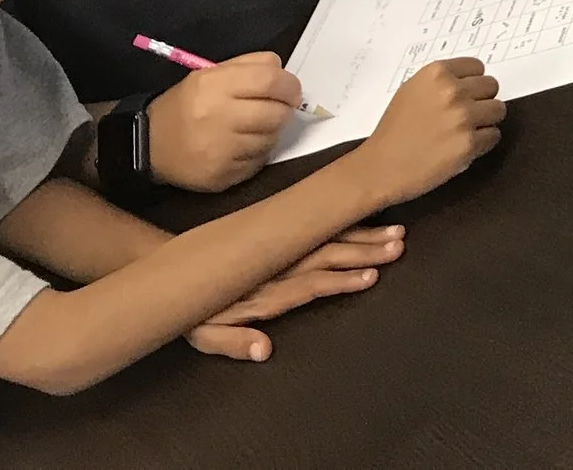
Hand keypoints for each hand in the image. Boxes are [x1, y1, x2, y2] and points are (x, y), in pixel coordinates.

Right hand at [148, 54, 304, 192]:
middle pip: (276, 113)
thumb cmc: (186, 105)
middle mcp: (217, 117)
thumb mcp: (210, 74)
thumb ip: (250, 65)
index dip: (290, 85)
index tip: (291, 90)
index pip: (270, 81)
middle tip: (277, 109)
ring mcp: (220, 151)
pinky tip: (243, 146)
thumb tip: (284, 71)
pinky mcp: (222, 176)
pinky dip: (258, 153)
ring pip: (271, 139)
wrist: (148, 145)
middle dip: (284, 110)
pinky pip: (258, 162)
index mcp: (214, 86)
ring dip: (271, 132)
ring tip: (255, 128)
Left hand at [185, 225, 404, 361]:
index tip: (371, 276)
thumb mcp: (203, 334)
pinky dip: (343, 225)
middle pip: (326, 255)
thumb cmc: (193, 310)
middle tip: (397, 246)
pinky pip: (316, 228)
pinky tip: (366, 221)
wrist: (175, 269)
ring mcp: (280, 251)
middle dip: (364, 250)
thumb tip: (265, 351)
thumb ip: (233, 342)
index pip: (309, 283)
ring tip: (394, 232)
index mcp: (263, 291)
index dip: (340, 280)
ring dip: (362, 235)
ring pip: (327, 239)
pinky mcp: (278, 239)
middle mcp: (276, 267)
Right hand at [350, 59, 503, 205]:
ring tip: (465, 131)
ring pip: (498, 109)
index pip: (478, 67)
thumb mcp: (412, 91)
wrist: (379, 167)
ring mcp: (462, 117)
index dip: (472, 82)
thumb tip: (471, 81)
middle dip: (482, 100)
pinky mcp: (468, 144)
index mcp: (437, 73)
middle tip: (466, 114)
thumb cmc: (394, 131)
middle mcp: (452, 91)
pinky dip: (483, 142)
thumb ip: (441, 82)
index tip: (466, 94)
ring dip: (486, 121)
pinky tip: (463, 147)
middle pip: (492, 86)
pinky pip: (494, 135)